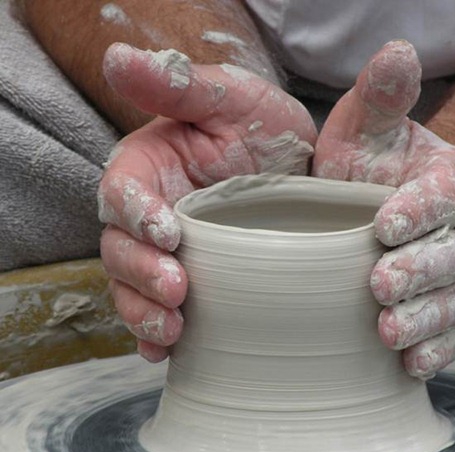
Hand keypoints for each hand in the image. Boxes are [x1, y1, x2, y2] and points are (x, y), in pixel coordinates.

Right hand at [98, 43, 316, 361]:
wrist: (298, 168)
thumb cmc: (261, 126)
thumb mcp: (230, 98)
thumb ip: (177, 85)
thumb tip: (116, 57)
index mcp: (149, 169)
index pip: (122, 194)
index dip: (136, 216)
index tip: (169, 233)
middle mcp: (149, 215)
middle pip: (120, 250)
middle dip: (142, 275)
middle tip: (177, 290)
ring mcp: (167, 254)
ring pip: (134, 289)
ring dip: (145, 313)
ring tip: (171, 330)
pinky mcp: (192, 282)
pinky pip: (162, 312)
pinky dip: (158, 335)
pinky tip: (169, 351)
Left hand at [313, 41, 454, 378]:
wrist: (382, 200)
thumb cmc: (370, 163)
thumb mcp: (366, 126)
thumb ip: (382, 95)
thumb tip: (395, 51)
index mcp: (452, 179)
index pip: (441, 195)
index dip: (416, 211)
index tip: (383, 226)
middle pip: (453, 254)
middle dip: (418, 272)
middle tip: (380, 286)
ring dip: (424, 319)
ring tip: (389, 333)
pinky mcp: (452, 305)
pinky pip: (452, 331)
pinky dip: (434, 349)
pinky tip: (411, 363)